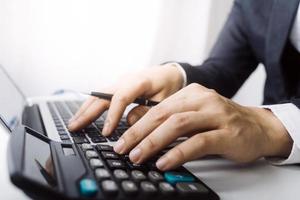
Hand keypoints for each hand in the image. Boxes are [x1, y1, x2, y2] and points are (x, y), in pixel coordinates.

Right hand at [68, 63, 183, 133]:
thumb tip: (129, 122)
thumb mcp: (165, 100)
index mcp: (140, 81)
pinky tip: (83, 115)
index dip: (112, 115)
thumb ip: (148, 111)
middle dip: (87, 112)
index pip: (121, 98)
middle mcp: (125, 79)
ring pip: (97, 95)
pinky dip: (90, 107)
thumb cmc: (169, 86)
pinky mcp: (117, 86)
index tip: (106, 132)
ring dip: (84, 109)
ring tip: (73, 123)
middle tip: (74, 128)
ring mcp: (119, 82)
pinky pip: (100, 96)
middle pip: (102, 95)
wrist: (169, 73)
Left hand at [113, 83, 292, 170]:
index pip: (157, 108)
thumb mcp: (196, 115)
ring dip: (154, 142)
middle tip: (122, 148)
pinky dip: (178, 152)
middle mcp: (202, 99)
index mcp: (191, 93)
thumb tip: (141, 134)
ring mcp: (216, 114)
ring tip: (138, 156)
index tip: (120, 140)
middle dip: (138, 132)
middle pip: (163, 114)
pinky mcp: (227, 132)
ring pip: (177, 125)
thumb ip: (172, 120)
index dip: (136, 125)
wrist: (259, 127)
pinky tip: (164, 162)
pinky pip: (198, 141)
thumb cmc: (223, 122)